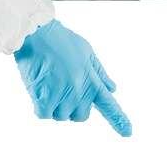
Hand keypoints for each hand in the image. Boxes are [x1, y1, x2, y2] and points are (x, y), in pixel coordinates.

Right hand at [14, 19, 131, 136]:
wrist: (38, 34)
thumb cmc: (62, 41)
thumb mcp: (87, 53)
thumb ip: (100, 74)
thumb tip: (113, 89)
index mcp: (93, 80)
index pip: (109, 104)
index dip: (118, 120)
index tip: (128, 133)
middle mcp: (81, 91)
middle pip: (80, 116)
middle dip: (71, 107)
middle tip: (61, 87)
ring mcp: (64, 95)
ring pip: (60, 116)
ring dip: (53, 105)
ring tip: (49, 83)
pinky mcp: (46, 98)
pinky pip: (44, 114)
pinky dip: (40, 106)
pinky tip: (39, 89)